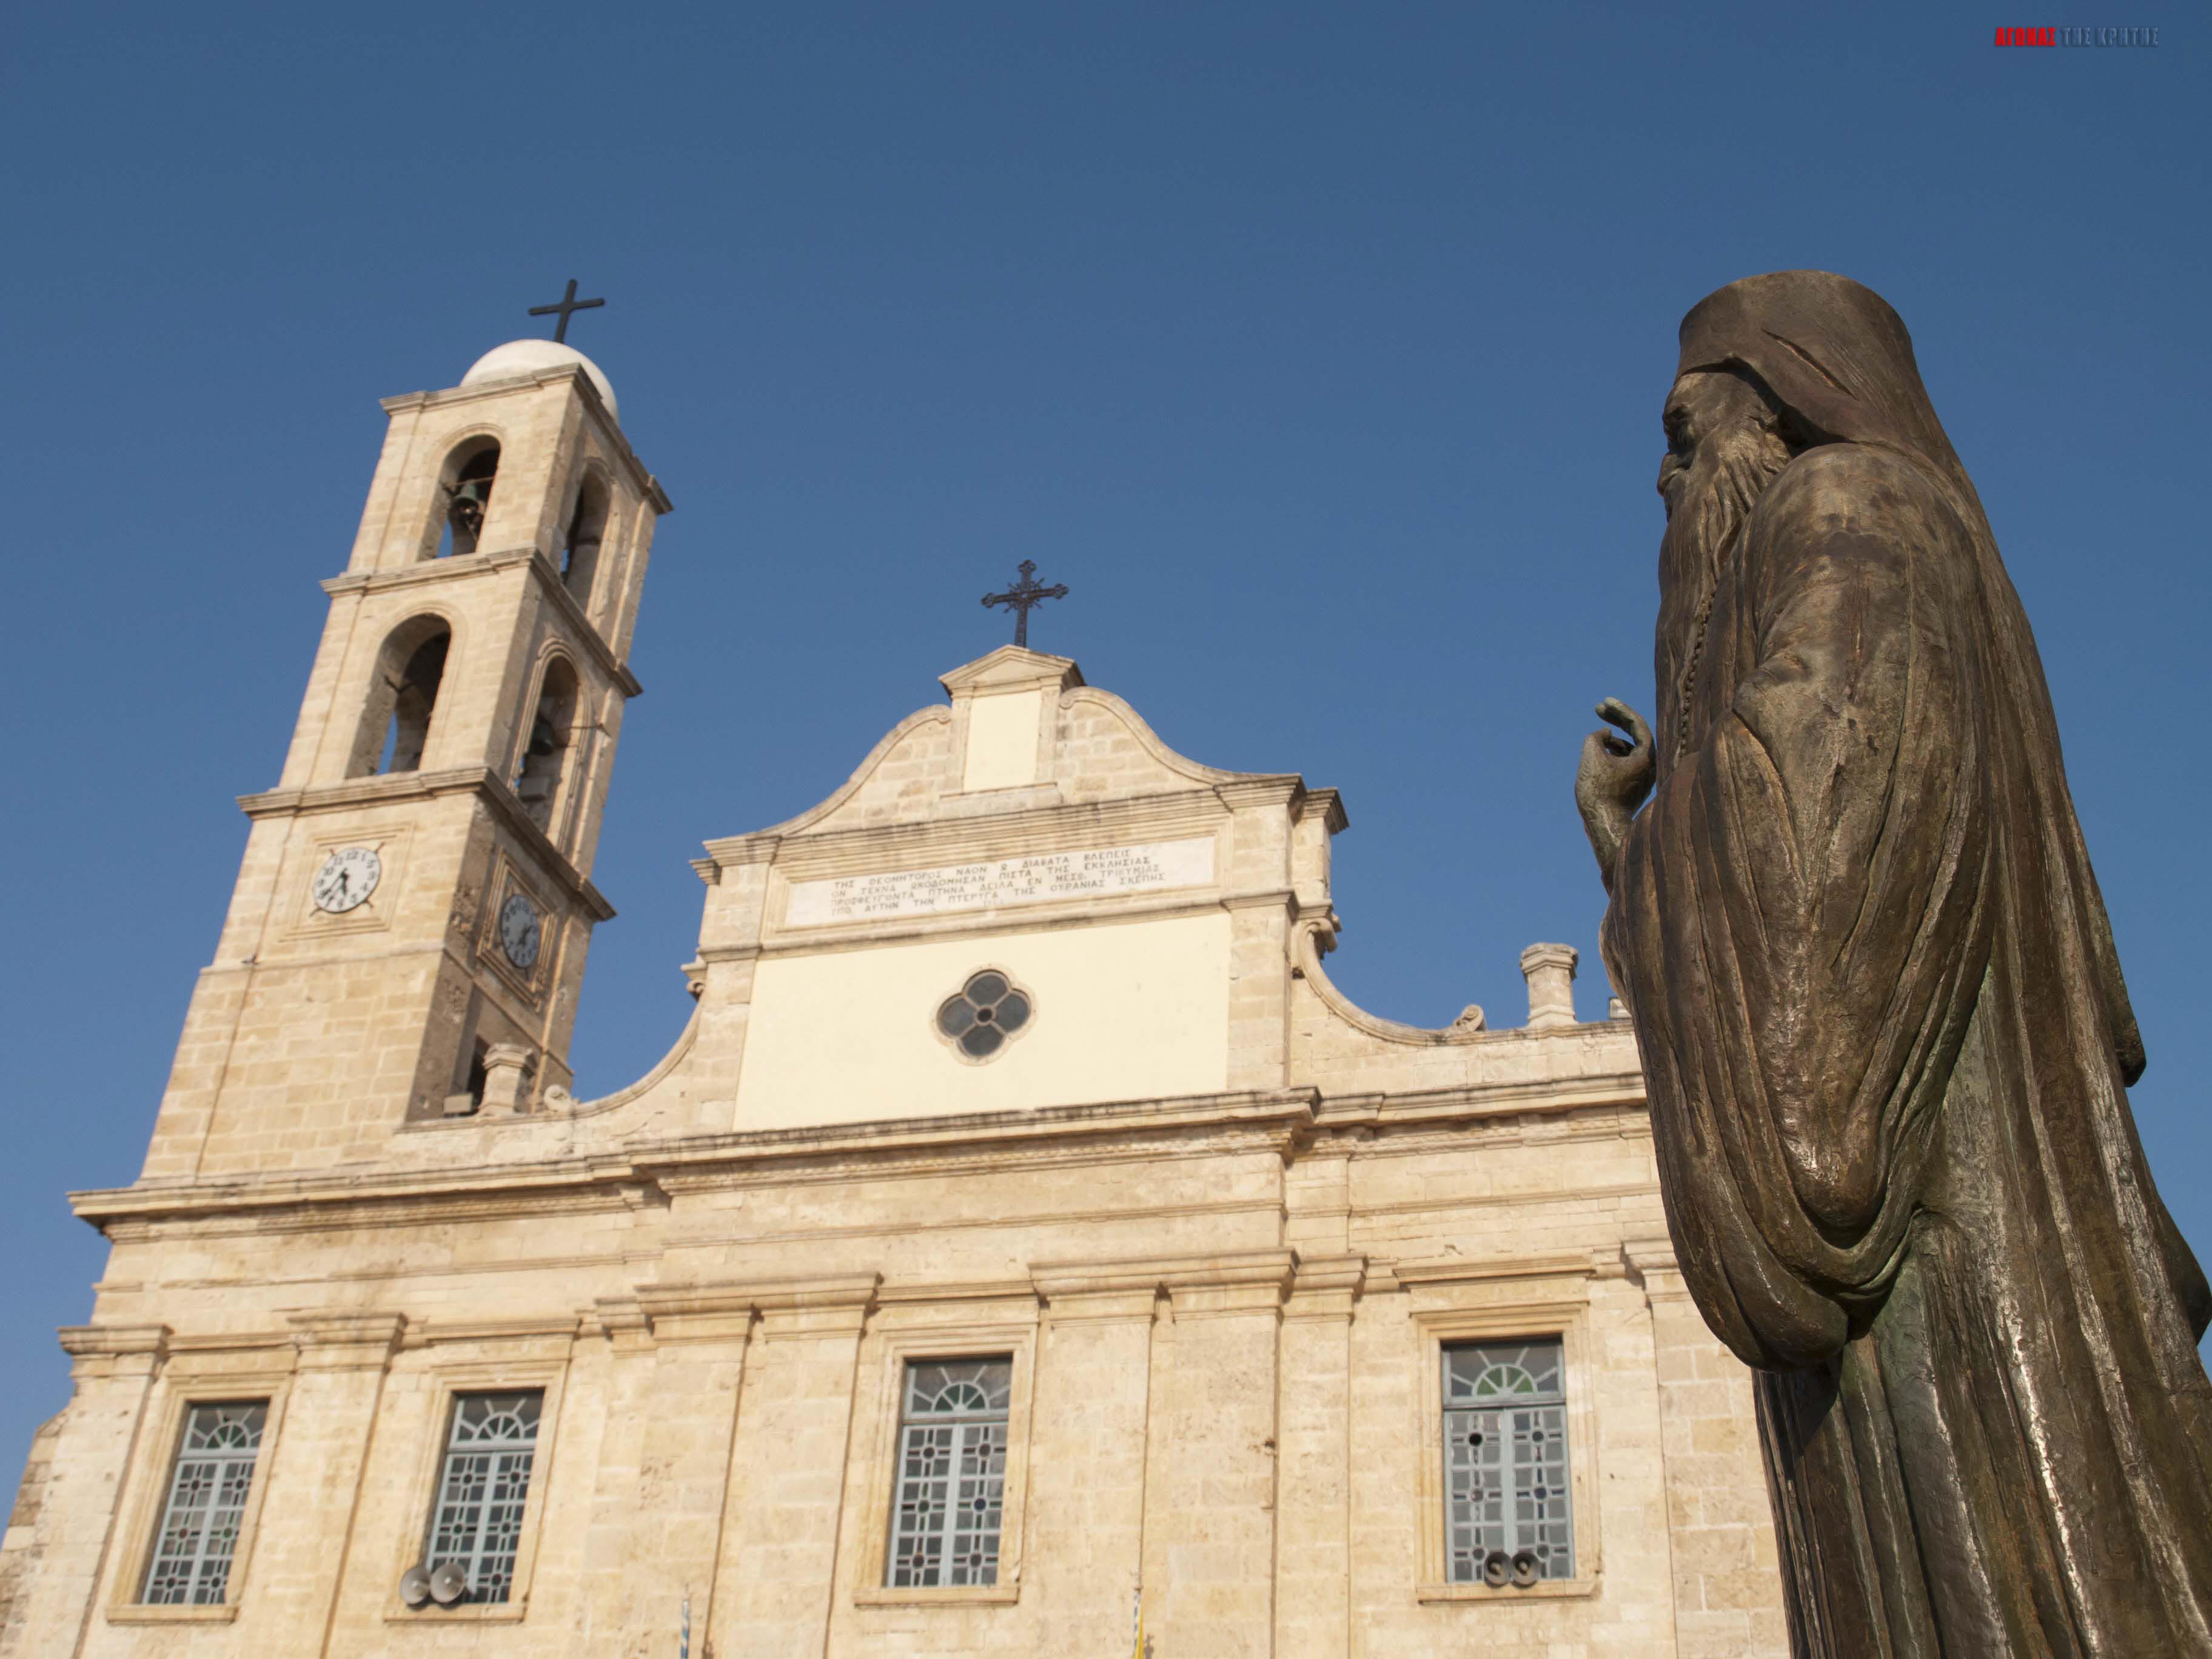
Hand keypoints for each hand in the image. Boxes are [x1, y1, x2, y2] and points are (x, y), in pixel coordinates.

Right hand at [1576, 698, 1654, 887]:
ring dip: (1614, 739)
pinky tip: (1600, 754)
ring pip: (1630, 749)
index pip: (1637, 724)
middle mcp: (1651, 767)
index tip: (1604, 702)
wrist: (1603, 826)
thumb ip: (1596, 736)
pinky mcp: (1635, 787)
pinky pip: (1626, 763)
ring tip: (1596, 736)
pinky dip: (1614, 754)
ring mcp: (1645, 778)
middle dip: (1617, 720)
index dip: (1620, 710)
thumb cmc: (1598, 792)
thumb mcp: (1591, 755)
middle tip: (1600, 708)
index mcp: (1648, 758)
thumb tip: (1603, 734)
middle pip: (1637, 734)